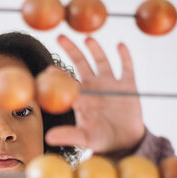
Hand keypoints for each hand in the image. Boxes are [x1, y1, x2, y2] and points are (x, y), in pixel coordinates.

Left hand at [45, 35, 144, 153]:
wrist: (125, 142)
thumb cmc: (101, 140)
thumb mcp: (85, 139)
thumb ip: (68, 135)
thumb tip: (48, 138)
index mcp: (82, 98)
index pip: (67, 83)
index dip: (58, 75)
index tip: (48, 69)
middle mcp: (94, 87)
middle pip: (81, 64)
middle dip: (71, 50)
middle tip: (60, 36)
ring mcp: (111, 84)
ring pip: (102, 61)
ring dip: (95, 49)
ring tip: (88, 38)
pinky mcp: (128, 85)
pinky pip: (126, 67)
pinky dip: (124, 56)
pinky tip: (120, 45)